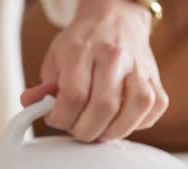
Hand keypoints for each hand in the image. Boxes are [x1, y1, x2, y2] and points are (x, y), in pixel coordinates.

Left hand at [21, 0, 168, 141]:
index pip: (74, 95)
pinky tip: (124, 120)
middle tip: (80, 131)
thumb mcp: (56, 57)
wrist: (115, 18)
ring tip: (103, 131)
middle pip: (104, 106)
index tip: (58, 121)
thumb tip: (33, 108)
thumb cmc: (84, 42)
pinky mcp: (155, 77)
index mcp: (82, 50)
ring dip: (117, 130)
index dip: (63, 119)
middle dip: (88, 130)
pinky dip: (140, 122)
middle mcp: (113, 56)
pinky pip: (155, 107)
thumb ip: (46, 87)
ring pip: (136, 107)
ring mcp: (138, 66)